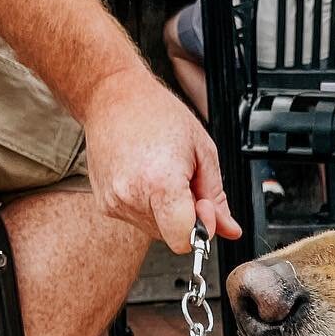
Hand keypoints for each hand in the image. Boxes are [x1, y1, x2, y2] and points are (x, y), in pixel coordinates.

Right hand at [81, 69, 242, 252]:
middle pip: (172, 236)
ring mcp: (115, 202)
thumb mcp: (202, 150)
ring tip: (160, 173)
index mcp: (160, 183)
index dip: (200, 228)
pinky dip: (147, 206)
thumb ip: (217, 196)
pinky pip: (137, 219)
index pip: (184, 240)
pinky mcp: (105, 204)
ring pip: (156, 230)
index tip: (203, 206)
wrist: (112, 95)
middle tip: (181, 180)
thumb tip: (230, 230)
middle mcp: (132, 196)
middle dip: (184, 216)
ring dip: (166, 211)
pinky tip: (144, 177)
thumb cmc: (156, 113)